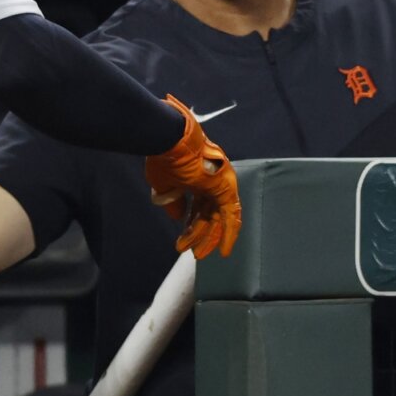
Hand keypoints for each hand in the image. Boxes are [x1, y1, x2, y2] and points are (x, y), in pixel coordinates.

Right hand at [143, 96, 241, 259]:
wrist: (171, 140)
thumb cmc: (164, 160)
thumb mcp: (165, 187)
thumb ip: (174, 202)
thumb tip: (178, 217)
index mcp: (196, 181)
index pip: (197, 208)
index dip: (191, 226)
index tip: (182, 242)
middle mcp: (211, 183)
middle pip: (208, 215)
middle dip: (199, 235)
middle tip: (193, 254)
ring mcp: (221, 185)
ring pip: (218, 218)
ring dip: (209, 237)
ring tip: (197, 255)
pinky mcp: (227, 189)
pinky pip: (231, 215)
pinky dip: (228, 233)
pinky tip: (223, 250)